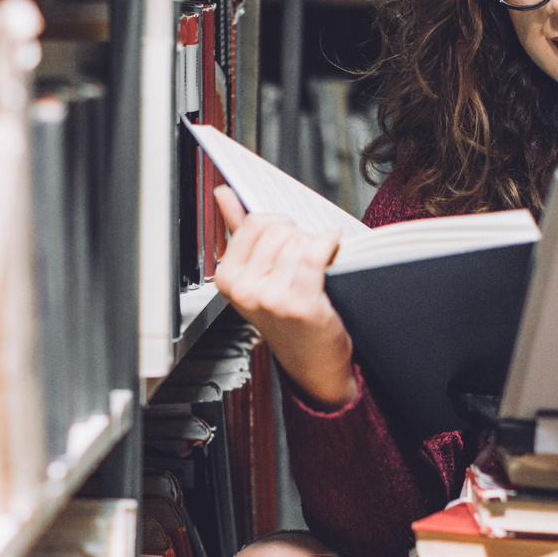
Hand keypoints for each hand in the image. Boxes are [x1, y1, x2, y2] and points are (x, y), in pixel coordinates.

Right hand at [212, 188, 358, 408]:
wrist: (311, 361)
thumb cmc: (286, 317)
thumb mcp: (256, 275)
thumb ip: (237, 230)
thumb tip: (224, 195)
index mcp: (228, 278)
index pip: (254, 223)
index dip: (278, 224)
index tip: (288, 235)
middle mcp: (245, 290)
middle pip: (278, 230)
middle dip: (297, 234)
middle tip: (304, 253)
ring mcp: (271, 298)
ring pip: (298, 241)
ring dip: (315, 244)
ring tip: (317, 263)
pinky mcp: (299, 304)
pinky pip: (315, 254)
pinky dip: (329, 243)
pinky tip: (333, 245)